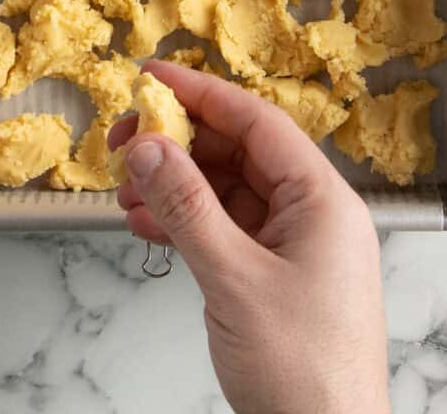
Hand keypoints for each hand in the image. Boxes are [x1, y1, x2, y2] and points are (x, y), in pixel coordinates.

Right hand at [109, 61, 389, 413]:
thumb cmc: (302, 369)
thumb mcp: (235, 279)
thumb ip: (188, 207)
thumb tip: (149, 146)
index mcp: (321, 198)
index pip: (257, 121)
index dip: (202, 93)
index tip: (153, 77)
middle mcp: (311, 212)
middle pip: (239, 152)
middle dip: (179, 145)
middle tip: (125, 142)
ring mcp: (293, 245)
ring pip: (226, 192)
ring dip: (175, 187)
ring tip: (127, 193)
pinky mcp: (274, 274)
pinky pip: (225, 229)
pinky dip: (185, 223)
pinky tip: (148, 226)